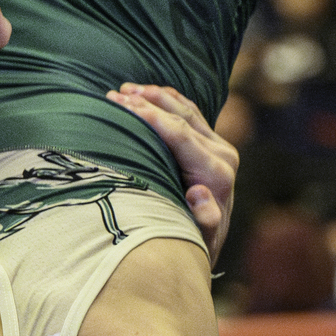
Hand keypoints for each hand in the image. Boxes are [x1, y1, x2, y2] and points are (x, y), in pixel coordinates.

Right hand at [105, 83, 238, 264]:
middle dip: (145, 102)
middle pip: (181, 117)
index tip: (120, 104)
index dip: (149, 116)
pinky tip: (147, 93)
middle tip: (113, 95)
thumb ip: (205, 221)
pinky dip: (168, 100)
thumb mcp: (196, 241)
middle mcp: (222, 156)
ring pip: (187, 109)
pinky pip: (191, 113)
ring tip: (125, 89)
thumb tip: (200, 195)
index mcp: (216, 174)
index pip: (179, 134)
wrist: (206, 246)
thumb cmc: (192, 246)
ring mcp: (219, 148)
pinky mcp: (213, 145)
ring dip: (155, 96)